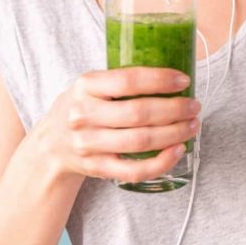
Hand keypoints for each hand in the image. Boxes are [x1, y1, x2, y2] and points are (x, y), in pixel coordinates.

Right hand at [25, 67, 201, 183]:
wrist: (51, 145)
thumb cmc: (82, 106)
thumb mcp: (91, 84)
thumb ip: (121, 79)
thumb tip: (172, 74)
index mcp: (85, 85)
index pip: (128, 80)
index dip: (160, 79)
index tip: (184, 80)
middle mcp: (84, 114)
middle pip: (138, 113)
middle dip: (174, 109)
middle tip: (194, 105)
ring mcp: (88, 144)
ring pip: (140, 142)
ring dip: (173, 134)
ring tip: (192, 125)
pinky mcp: (97, 168)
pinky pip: (134, 170)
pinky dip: (160, 163)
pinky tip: (177, 150)